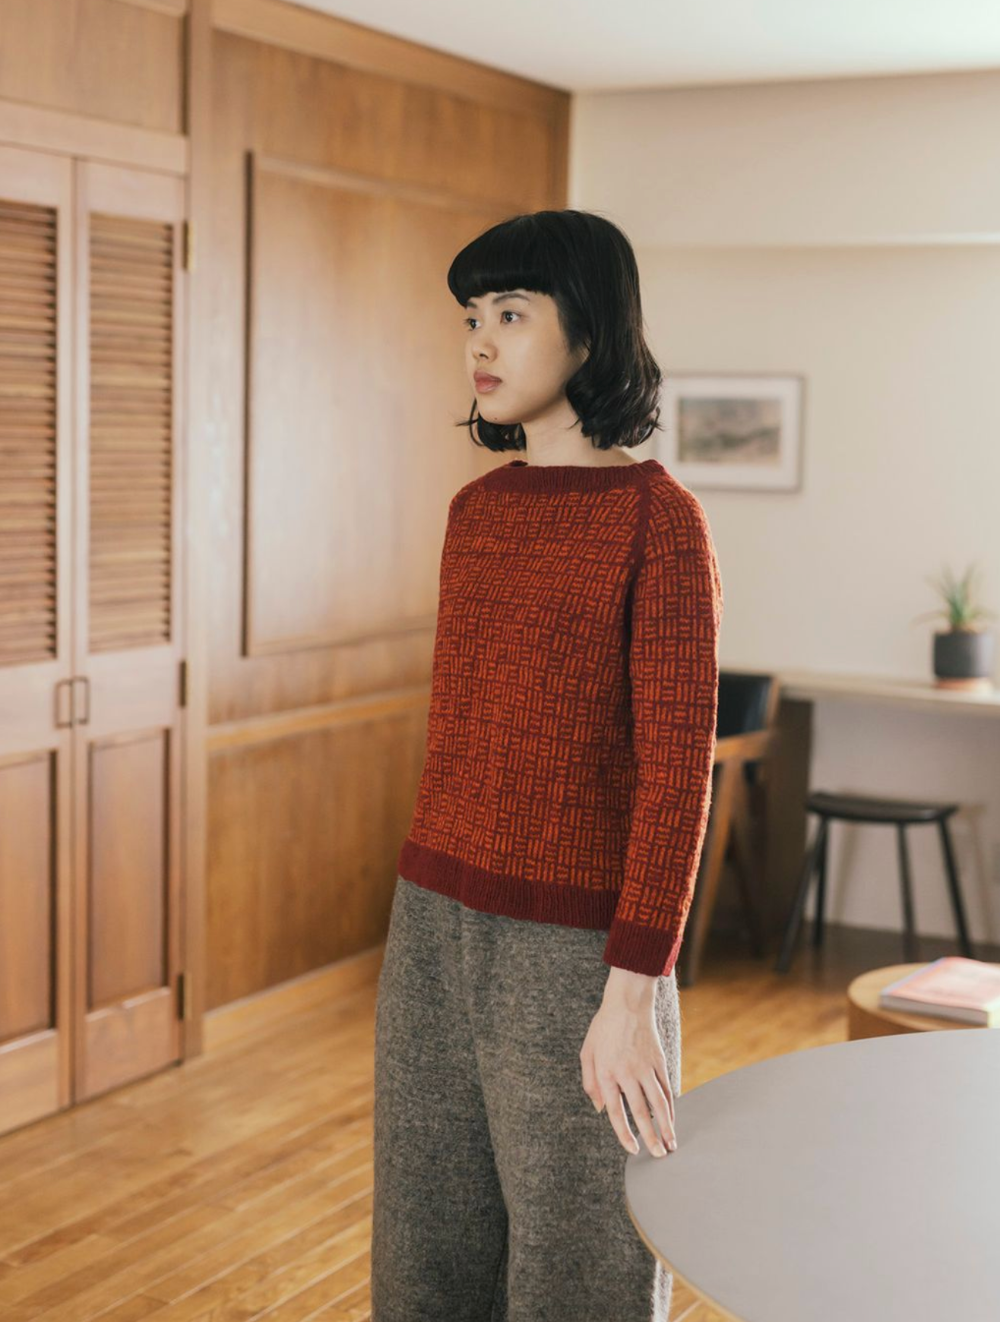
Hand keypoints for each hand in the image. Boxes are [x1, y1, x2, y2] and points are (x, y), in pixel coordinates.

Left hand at [580, 970, 676, 1157]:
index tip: (633, 1149)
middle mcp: (627, 1073)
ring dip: (667, 1126)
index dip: (624, 1134)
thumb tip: (599, 1108)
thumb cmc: (604, 1028)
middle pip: (641, 1113)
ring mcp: (645, 1067)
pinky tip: (673, 1119)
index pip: (616, 1112)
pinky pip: (666, 1088)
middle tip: (658, 1156)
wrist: (628, 1002)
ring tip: (671, 1144)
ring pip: (659, 1103)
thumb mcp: (587, 1052)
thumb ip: (590, 1082)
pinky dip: (671, 1106)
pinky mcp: (659, 1061)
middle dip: (651, 1138)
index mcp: (607, 1073)